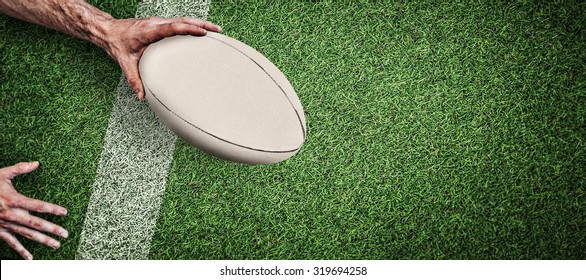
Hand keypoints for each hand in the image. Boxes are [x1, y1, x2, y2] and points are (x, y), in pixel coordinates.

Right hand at [0, 162, 67, 259]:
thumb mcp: (1, 174)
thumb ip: (19, 168)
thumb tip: (36, 163)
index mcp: (14, 200)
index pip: (37, 205)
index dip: (52, 209)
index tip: (64, 212)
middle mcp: (11, 214)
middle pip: (35, 223)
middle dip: (52, 229)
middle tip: (65, 234)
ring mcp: (5, 224)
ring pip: (27, 234)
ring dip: (42, 240)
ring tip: (56, 245)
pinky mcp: (0, 231)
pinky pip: (11, 243)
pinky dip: (21, 251)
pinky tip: (30, 258)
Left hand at [104, 17, 221, 98]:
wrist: (108, 31)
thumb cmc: (116, 44)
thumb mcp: (124, 62)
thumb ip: (133, 79)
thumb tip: (141, 96)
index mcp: (149, 31)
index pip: (172, 27)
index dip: (188, 29)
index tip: (203, 32)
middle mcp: (156, 23)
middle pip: (183, 20)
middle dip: (202, 24)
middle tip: (218, 30)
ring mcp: (158, 22)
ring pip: (182, 19)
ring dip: (199, 23)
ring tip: (215, 30)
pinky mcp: (160, 24)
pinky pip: (179, 22)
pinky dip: (191, 25)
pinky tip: (200, 30)